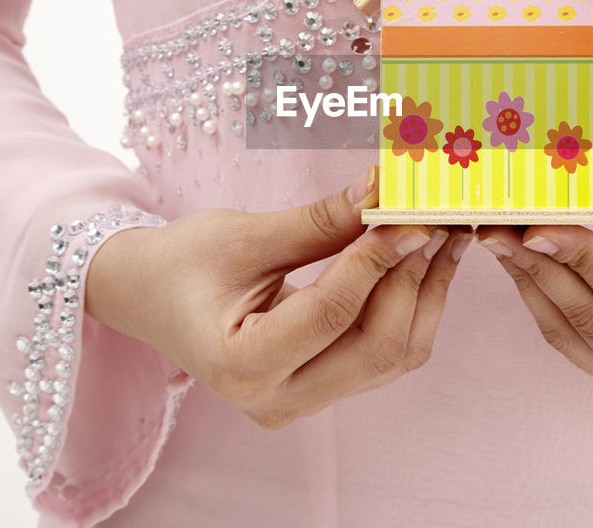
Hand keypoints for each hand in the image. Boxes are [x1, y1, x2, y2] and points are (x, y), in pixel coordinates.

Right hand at [86, 167, 472, 428]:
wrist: (150, 295)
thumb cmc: (182, 262)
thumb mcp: (244, 234)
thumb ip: (319, 221)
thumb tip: (383, 191)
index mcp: (240, 366)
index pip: (330, 313)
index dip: (377, 259)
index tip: (409, 213)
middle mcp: (276, 399)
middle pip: (375, 350)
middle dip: (409, 280)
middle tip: (431, 220)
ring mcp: (303, 401)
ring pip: (391, 357)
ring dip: (422, 294)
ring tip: (442, 235)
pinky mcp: (322, 388)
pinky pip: (384, 355)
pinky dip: (410, 307)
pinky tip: (424, 260)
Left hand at [479, 155, 592, 427]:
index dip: (575, 252)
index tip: (532, 217)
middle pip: (591, 321)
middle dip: (540, 267)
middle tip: (496, 223)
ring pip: (576, 339)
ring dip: (536, 286)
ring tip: (501, 240)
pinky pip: (584, 348)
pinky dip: (555, 305)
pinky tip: (531, 267)